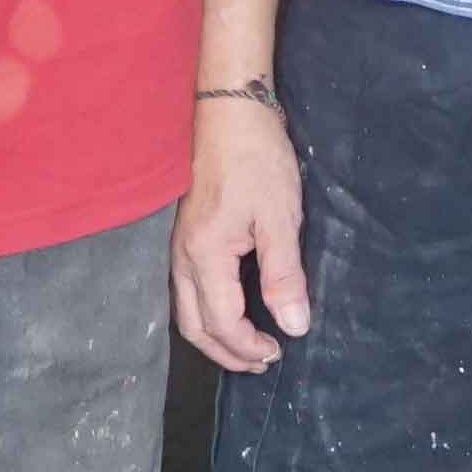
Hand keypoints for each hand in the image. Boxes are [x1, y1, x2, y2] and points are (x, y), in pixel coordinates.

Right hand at [173, 94, 310, 371]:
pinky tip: (227, 307)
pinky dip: (205, 312)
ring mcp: (176, 244)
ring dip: (214, 334)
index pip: (222, 323)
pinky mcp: (182, 233)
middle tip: (261, 362)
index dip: (249, 347)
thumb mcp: (280, 217)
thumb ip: (284, 275)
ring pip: (184, 309)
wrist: (227, 108)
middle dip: (226, 353)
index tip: (280, 352)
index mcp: (204, 254)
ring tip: (246, 344)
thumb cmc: (256, 158)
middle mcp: (180, 256)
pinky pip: (184, 289)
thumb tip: (294, 326)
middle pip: (194, 325)